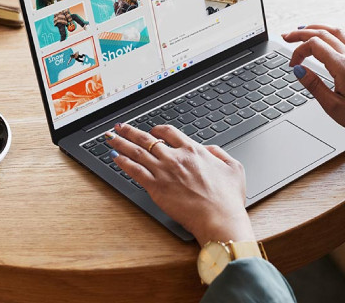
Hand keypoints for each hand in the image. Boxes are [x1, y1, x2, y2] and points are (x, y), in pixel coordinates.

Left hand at [105, 123, 254, 245]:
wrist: (218, 218)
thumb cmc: (227, 198)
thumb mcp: (234, 167)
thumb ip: (219, 153)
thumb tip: (208, 149)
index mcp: (193, 151)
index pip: (169, 133)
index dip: (158, 130)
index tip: (152, 131)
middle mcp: (175, 158)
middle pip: (147, 139)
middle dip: (130, 131)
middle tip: (120, 127)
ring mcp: (164, 172)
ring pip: (137, 153)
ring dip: (121, 143)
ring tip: (110, 137)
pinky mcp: (156, 188)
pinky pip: (135, 171)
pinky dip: (123, 163)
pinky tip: (115, 158)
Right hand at [282, 24, 344, 158]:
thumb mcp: (333, 106)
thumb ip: (314, 85)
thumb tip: (298, 70)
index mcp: (342, 66)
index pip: (314, 45)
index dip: (298, 51)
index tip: (291, 65)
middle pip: (322, 33)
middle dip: (301, 33)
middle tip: (286, 36)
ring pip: (334, 32)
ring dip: (316, 28)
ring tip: (301, 30)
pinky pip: (342, 38)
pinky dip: (327, 34)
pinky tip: (322, 39)